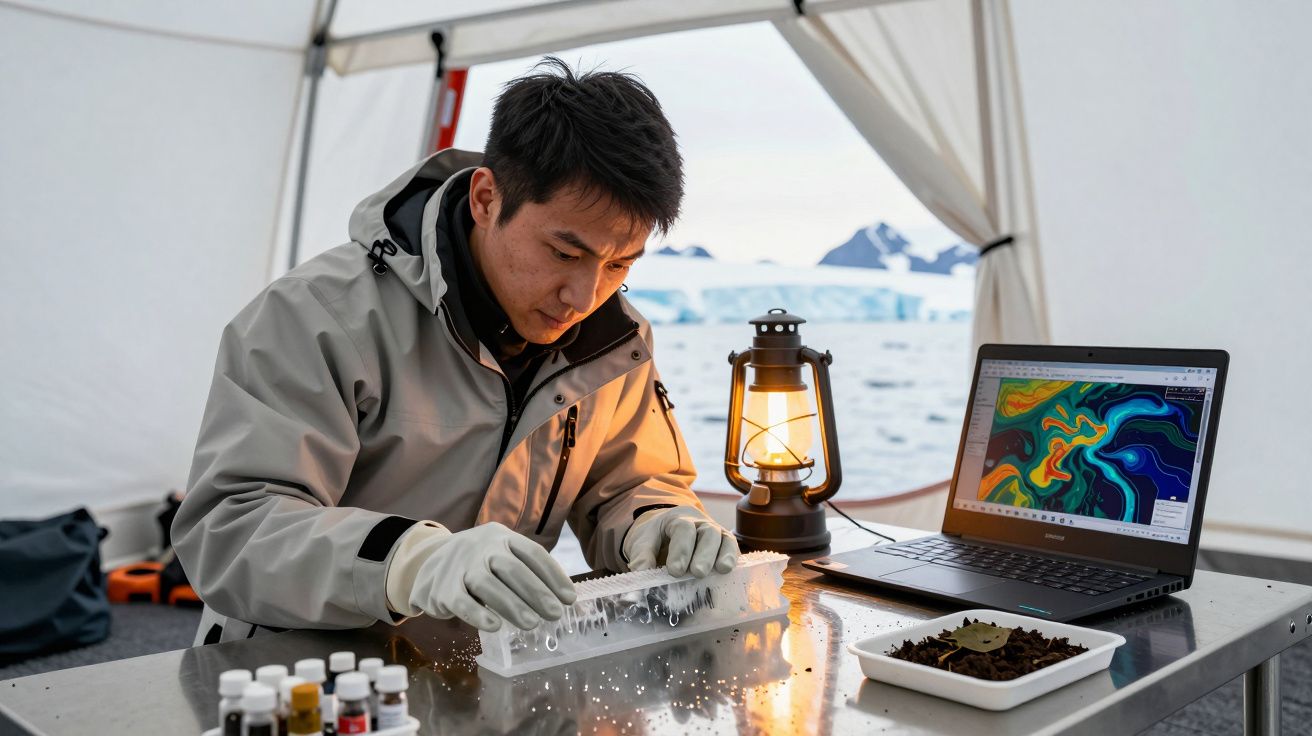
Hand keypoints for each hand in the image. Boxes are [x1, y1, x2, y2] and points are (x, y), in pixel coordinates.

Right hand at [390, 522, 576, 631]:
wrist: (428, 563)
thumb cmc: (479, 564)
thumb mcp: (502, 557)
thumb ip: (529, 574)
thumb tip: (566, 600)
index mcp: (502, 537)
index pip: (532, 553)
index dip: (553, 575)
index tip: (569, 598)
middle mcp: (482, 547)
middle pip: (511, 568)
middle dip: (536, 592)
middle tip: (555, 614)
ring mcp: (460, 566)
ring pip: (487, 584)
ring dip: (511, 604)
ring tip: (532, 624)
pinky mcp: (443, 588)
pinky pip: (461, 601)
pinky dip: (478, 614)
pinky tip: (495, 626)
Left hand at [622, 506, 738, 577]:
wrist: (666, 528)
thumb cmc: (656, 536)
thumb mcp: (643, 541)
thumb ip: (641, 557)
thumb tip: (639, 577)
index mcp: (679, 519)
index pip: (683, 529)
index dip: (681, 549)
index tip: (675, 571)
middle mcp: (701, 524)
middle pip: (708, 533)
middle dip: (704, 553)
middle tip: (698, 572)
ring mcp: (716, 534)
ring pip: (725, 539)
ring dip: (724, 555)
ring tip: (721, 570)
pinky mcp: (724, 547)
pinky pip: (733, 550)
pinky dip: (733, 559)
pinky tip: (729, 573)